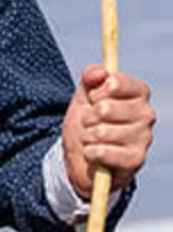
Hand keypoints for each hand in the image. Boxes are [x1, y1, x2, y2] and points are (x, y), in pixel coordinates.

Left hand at [62, 66, 155, 196]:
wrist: (84, 157)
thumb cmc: (87, 123)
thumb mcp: (84, 97)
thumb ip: (90, 79)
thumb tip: (98, 73)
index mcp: (139, 93)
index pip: (114, 83)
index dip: (95, 92)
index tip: (93, 99)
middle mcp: (147, 114)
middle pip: (104, 108)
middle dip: (87, 117)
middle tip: (90, 123)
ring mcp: (144, 137)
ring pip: (101, 132)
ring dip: (87, 137)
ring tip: (92, 139)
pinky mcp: (137, 159)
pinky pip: (103, 152)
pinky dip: (90, 153)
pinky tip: (94, 154)